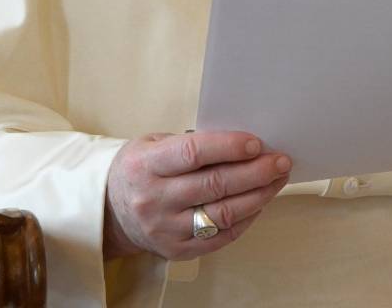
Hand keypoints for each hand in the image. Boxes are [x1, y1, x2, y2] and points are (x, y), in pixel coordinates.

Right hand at [103, 131, 291, 260]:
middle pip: (215, 185)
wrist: (111, 211)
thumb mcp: (152, 144)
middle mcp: (154, 199)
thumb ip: (190, 143)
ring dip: (258, 196)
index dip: (228, 147)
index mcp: (146, 165)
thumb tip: (242, 142)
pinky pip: (221, 236)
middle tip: (280, 160)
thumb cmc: (140, 169)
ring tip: (277, 180)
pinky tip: (259, 203)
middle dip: (255, 172)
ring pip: (223, 214)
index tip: (256, 143)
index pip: (193, 154)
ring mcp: (165, 229)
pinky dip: (246, 219)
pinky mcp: (177, 250)